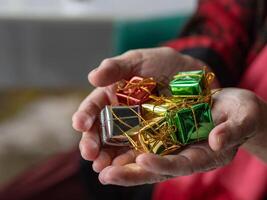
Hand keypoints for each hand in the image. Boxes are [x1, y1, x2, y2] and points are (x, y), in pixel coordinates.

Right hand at [72, 47, 209, 168]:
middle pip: (103, 133)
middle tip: (90, 153)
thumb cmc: (163, 64)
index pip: (94, 108)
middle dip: (94, 144)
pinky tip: (129, 168)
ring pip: (120, 148)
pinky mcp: (158, 143)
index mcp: (113, 97)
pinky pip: (146, 154)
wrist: (194, 75)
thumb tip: (92, 77)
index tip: (80, 123)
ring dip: (110, 160)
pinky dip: (136, 164)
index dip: (85, 116)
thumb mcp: (139, 61)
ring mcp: (139, 132)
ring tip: (103, 168)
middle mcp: (122, 118)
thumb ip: (116, 67)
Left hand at [96, 88, 263, 185]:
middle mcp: (184, 154)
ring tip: (97, 164)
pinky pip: (143, 141)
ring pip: (145, 156)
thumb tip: (216, 141)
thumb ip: (233, 130)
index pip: (182, 165)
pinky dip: (126, 144)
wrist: (233, 106)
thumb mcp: (244, 117)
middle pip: (156, 167)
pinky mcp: (164, 132)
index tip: (143, 162)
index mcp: (204, 155)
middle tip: (105, 176)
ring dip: (121, 161)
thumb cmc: (243, 112)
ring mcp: (173, 144)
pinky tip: (107, 144)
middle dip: (131, 173)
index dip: (163, 165)